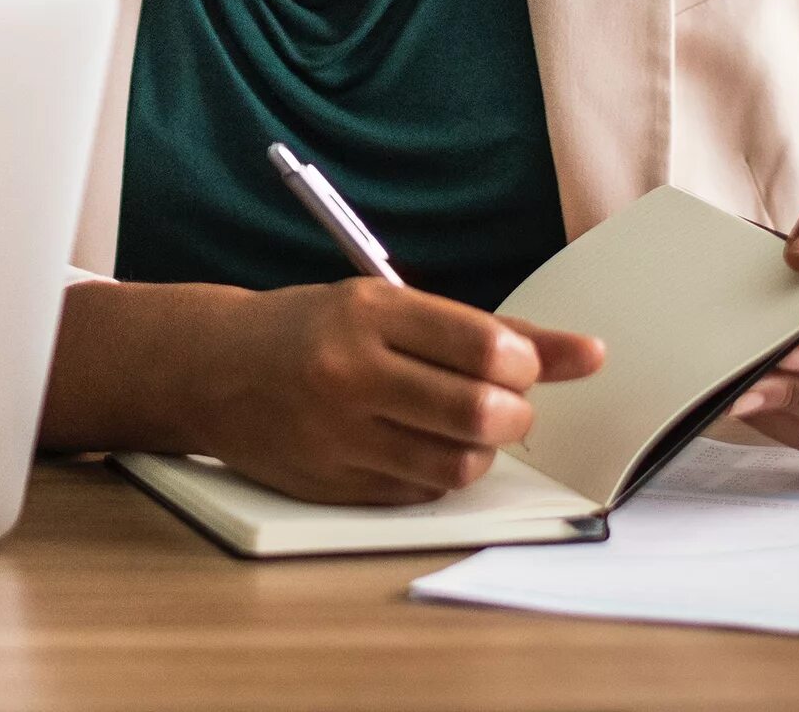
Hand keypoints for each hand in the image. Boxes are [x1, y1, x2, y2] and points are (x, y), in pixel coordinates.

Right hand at [182, 281, 603, 504]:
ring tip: (459, 424)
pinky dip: (438, 472)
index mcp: (366, 312)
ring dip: (480, 449)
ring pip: (461, 464)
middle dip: (512, 412)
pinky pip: (424, 492)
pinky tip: (415, 444)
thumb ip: (489, 333)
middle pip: (483, 413)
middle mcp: (349, 371)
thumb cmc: (310, 330)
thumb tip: (589, 354)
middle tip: (500, 401)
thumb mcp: (388, 307)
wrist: (210, 367)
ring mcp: (338, 433)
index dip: (525, 365)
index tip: (517, 365)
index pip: (485, 348)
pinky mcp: (333, 484)